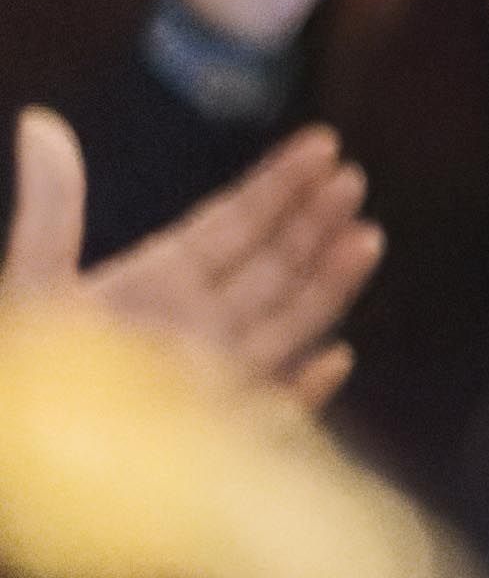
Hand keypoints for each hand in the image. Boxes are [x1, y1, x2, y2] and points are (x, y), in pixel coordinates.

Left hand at [5, 109, 377, 408]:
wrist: (26, 455)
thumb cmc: (24, 372)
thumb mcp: (33, 277)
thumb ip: (51, 207)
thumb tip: (38, 122)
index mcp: (157, 282)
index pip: (234, 224)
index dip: (278, 185)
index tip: (323, 144)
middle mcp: (198, 325)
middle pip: (274, 266)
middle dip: (317, 222)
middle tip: (353, 178)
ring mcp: (215, 379)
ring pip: (290, 325)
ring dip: (329, 283)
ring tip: (366, 237)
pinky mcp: (221, 435)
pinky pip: (276, 410)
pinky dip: (308, 389)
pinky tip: (337, 358)